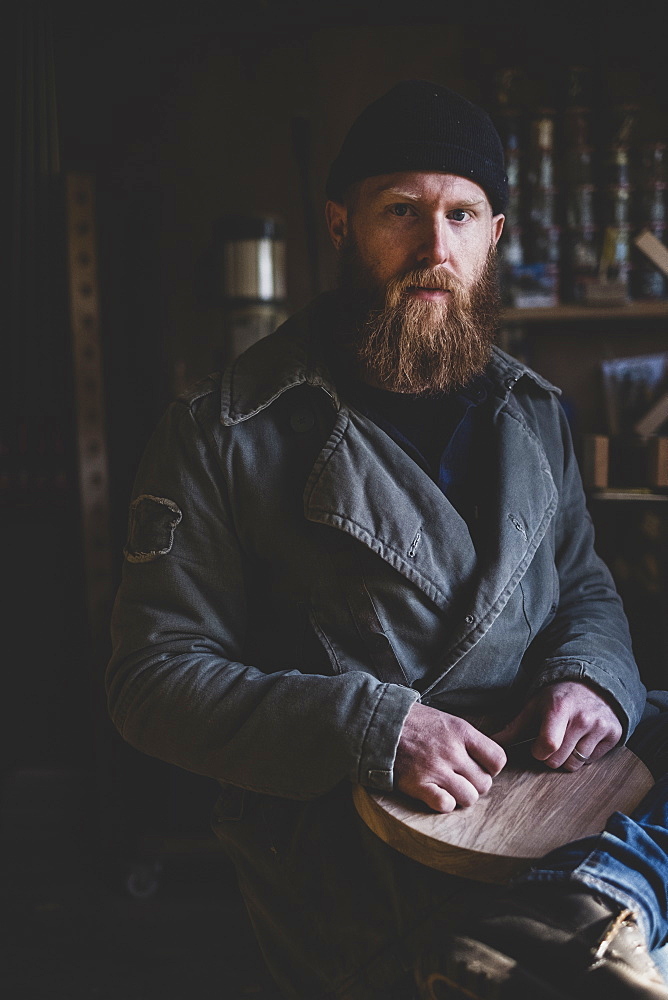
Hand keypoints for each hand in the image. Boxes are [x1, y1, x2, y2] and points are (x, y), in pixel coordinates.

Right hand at [394, 703, 506, 812]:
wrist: (381, 724)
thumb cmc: (415, 722)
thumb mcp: (447, 720)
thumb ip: (468, 739)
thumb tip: (489, 759)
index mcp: (462, 732)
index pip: (498, 759)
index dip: (491, 768)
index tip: (479, 767)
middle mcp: (452, 751)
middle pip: (485, 783)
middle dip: (475, 784)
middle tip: (460, 778)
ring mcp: (435, 769)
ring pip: (469, 798)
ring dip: (460, 796)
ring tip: (448, 787)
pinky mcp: (418, 784)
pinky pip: (446, 805)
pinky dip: (444, 803)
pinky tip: (435, 793)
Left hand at [493, 681, 621, 771]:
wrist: (593, 684)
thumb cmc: (558, 696)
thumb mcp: (534, 705)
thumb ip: (514, 727)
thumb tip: (491, 742)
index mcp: (559, 708)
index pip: (547, 746)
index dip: (538, 752)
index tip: (537, 746)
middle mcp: (582, 718)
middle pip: (559, 760)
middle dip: (550, 756)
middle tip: (551, 741)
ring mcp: (600, 726)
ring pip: (576, 763)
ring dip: (567, 756)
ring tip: (566, 739)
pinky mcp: (614, 734)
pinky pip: (593, 760)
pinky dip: (584, 754)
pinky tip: (581, 739)